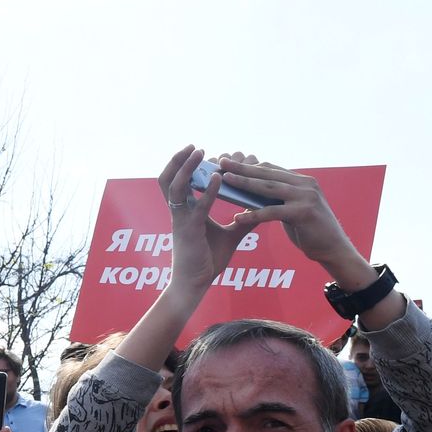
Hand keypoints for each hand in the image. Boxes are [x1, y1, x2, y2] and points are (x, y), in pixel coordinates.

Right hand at [159, 146, 261, 292]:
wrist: (195, 284)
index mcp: (186, 212)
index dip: (189, 166)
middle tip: (195, 146)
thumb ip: (244, 221)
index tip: (208, 155)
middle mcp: (179, 212)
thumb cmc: (208, 261)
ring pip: (174, 186)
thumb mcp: (231, 236)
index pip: (181, 182)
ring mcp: (181, 220)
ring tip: (199, 152)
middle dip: (179, 160)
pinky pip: (197, 206)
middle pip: (168, 178)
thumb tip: (263, 209)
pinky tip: (218, 178)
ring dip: (186, 167)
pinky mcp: (190, 230)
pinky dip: (207, 190)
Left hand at [210, 154, 367, 277]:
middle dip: (242, 168)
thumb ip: (277, 199)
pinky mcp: (303, 213)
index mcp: (302, 181)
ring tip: (226, 181)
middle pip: (267, 174)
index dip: (248, 165)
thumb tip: (250, 193)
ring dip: (245, 183)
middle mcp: (305, 184)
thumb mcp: (292, 209)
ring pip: (268, 189)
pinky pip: (272, 212)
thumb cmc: (309, 230)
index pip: (270, 169)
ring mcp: (306, 197)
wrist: (333, 248)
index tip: (229, 163)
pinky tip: (237, 218)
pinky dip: (253, 215)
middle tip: (222, 162)